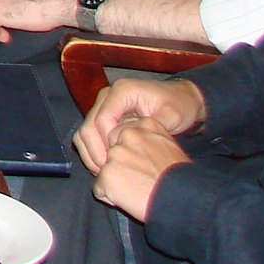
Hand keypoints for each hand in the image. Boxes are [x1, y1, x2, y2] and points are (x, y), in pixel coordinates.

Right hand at [74, 77, 206, 174]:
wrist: (179, 100)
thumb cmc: (177, 106)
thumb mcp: (172, 116)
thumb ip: (151, 128)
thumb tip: (130, 141)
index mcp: (122, 91)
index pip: (102, 120)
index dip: (107, 144)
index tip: (121, 161)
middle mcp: (107, 96)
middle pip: (88, 126)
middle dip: (96, 152)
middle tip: (109, 172)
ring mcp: (102, 106)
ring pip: (84, 132)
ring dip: (91, 155)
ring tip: (106, 172)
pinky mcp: (102, 117)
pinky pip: (88, 136)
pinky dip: (92, 153)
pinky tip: (105, 166)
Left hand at [88, 116, 191, 222]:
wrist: (184, 199)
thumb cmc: (180, 178)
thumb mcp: (168, 147)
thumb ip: (148, 141)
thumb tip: (133, 149)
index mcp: (144, 124)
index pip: (123, 135)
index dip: (131, 155)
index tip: (145, 165)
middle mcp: (127, 134)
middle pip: (111, 151)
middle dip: (119, 166)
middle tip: (140, 179)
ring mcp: (115, 153)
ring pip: (104, 170)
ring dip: (115, 182)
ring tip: (137, 190)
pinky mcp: (107, 173)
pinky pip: (99, 189)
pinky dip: (110, 197)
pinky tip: (130, 199)